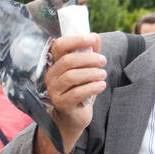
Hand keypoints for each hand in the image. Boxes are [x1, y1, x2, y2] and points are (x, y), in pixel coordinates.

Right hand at [33, 34, 104, 153]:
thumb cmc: (79, 91)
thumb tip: (95, 36)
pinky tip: (101, 86)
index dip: (76, 40)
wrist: (73, 117)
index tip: (92, 39)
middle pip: (68, 61)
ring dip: (91, 73)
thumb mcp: (85, 70)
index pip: (59, 46)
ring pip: (72, 77)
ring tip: (103, 74)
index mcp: (55, 64)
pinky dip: (92, 87)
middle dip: (89, 59)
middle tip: (103, 60)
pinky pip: (77, 93)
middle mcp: (51, 76)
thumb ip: (89, 53)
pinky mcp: (61, 104)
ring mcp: (54, 91)